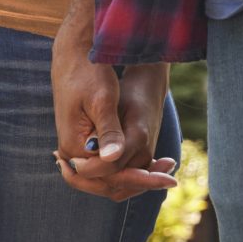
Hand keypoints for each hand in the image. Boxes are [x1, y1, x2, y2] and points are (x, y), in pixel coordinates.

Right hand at [51, 0, 176, 202]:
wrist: (73, 57)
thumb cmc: (89, 74)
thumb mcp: (102, 101)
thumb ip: (109, 132)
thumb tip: (114, 158)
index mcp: (73, 147)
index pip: (107, 177)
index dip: (137, 179)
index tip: (167, 177)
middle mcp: (72, 154)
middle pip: (107, 184)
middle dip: (139, 183)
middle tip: (170, 179)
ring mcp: (76, 150)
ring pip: (109, 178)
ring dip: (136, 179)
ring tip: (166, 172)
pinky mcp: (84, 142)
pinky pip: (107, 166)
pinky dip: (130, 168)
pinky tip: (153, 164)